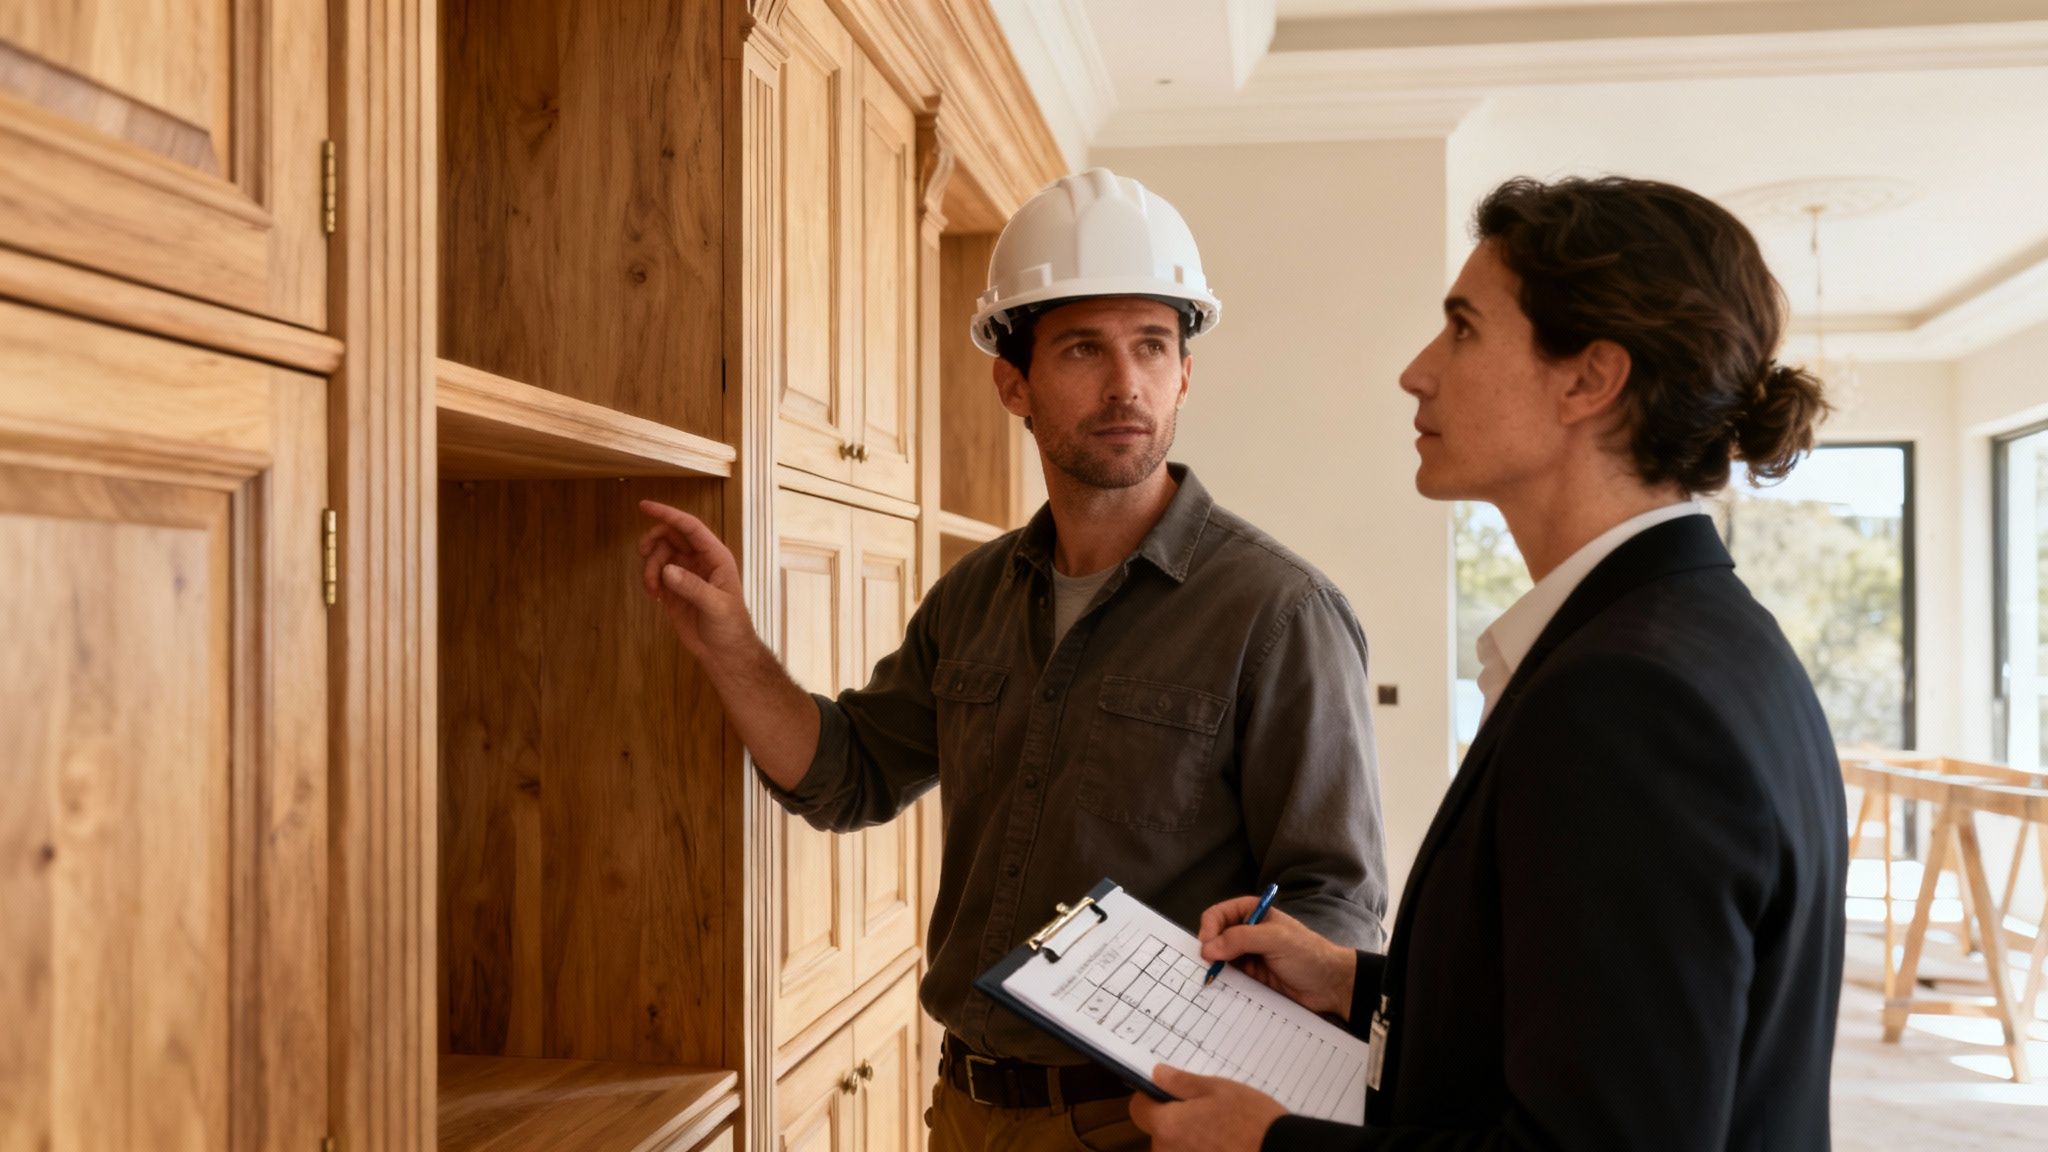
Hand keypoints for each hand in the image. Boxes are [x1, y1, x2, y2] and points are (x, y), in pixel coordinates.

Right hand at [636, 500, 755, 658]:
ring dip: (650, 568)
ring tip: (653, 589)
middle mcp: (699, 561)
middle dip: (654, 543)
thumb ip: (693, 587)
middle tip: (644, 555)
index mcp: (715, 557)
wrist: (725, 653)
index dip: (668, 514)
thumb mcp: (716, 606)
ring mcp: (685, 574)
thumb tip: (668, 570)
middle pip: (670, 537)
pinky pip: (655, 575)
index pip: (690, 527)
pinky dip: (649, 581)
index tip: (644, 505)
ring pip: (659, 556)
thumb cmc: (730, 627)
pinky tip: (654, 597)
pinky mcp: (673, 590)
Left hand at [1129, 1066, 1285, 1151]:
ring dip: (1190, 1138)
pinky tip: (1225, 1145)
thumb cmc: (1252, 1121)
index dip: (1150, 1097)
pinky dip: (1203, 1150)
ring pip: (1176, 1148)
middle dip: (1175, 1119)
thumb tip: (1157, 1074)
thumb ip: (1181, 1082)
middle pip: (1159, 1131)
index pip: (1139, 1109)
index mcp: (1168, 1126)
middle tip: (1206, 1109)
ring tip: (1221, 1129)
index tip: (1167, 1091)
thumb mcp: (1218, 1089)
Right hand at [1197, 897, 1355, 1019]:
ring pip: (1220, 958)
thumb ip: (1240, 939)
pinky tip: (1222, 988)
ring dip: (1215, 967)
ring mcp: (1249, 955)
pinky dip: (1224, 981)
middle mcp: (1247, 931)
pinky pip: (1231, 977)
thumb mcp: (1274, 939)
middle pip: (1215, 937)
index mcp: (1253, 913)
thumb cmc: (1308, 954)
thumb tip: (1208, 948)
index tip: (1206, 947)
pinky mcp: (1253, 976)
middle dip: (1208, 950)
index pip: (1219, 914)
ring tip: (1211, 979)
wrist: (1331, 985)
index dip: (1209, 929)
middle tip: (1206, 966)